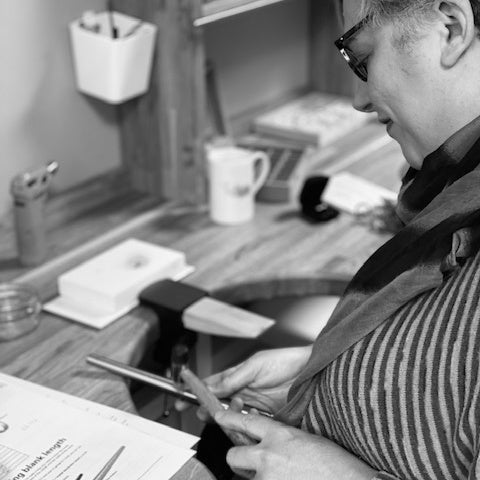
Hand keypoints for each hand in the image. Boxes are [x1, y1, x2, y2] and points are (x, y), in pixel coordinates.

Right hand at [204, 346, 311, 414]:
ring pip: (234, 415)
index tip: (183, 397)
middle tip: (206, 413)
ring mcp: (255, 403)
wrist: (311, 371)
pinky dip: (247, 424)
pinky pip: (251, 424)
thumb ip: (234, 377)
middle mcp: (245, 390)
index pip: (213, 383)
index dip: (197, 390)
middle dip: (210, 409)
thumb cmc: (285, 361)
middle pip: (220, 403)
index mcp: (239, 375)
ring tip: (236, 409)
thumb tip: (214, 386)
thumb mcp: (255, 365)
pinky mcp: (267, 415)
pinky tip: (249, 419)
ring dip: (230, 416)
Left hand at [214, 410, 376, 479]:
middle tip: (248, 463)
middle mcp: (269, 455)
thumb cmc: (334, 463)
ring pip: (245, 478)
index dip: (229, 419)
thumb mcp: (305, 439)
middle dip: (237, 459)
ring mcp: (268, 477)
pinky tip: (285, 479)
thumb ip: (281, 438)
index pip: (245, 422)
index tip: (219, 416)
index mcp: (279, 434)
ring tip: (278, 475)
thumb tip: (267, 441)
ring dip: (256, 477)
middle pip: (233, 455)